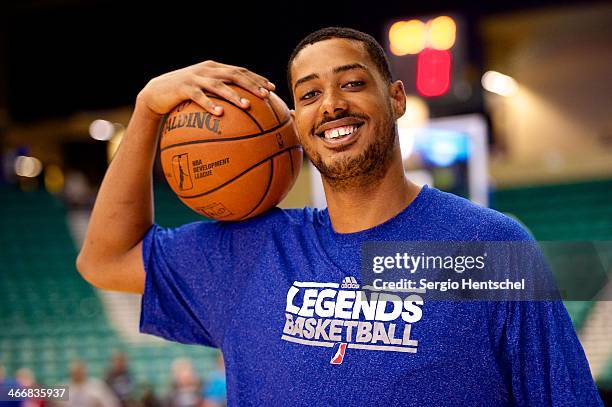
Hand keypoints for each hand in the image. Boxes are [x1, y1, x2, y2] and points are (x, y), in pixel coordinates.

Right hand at [136, 60, 275, 116]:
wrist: (157, 93)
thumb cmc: (185, 97)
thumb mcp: (204, 92)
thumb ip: (221, 96)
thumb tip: (244, 113)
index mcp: (215, 68)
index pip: (240, 70)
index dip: (257, 78)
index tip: (272, 88)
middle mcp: (207, 69)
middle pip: (234, 74)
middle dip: (252, 84)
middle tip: (266, 95)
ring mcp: (195, 77)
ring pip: (219, 84)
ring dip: (234, 95)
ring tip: (247, 106)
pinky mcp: (183, 87)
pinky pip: (199, 96)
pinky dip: (210, 104)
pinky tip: (220, 114)